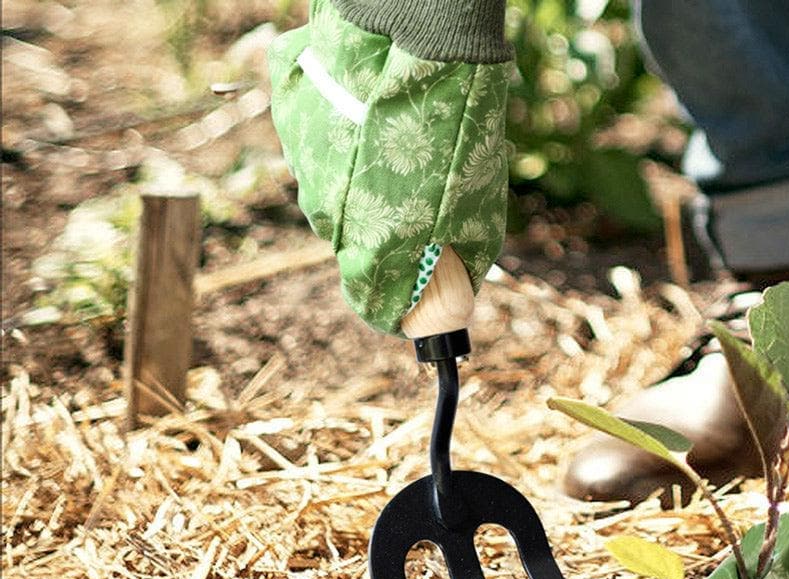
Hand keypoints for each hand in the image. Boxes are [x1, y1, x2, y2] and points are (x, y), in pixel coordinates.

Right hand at [268, 0, 510, 334]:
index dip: (395, 310)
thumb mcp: (478, 214)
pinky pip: (319, 146)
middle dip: (385, 234)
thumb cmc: (457, 131)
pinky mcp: (291, 120)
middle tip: (419, 199)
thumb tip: (456, 302)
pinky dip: (342, 140)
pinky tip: (369, 114)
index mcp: (372, 249)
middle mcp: (327, 218)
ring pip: (333, 194)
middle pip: (353, 246)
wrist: (421, 39)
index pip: (372, 305)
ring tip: (397, 144)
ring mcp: (303, 166)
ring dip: (362, 182)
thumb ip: (460, 265)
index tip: (413, 308)